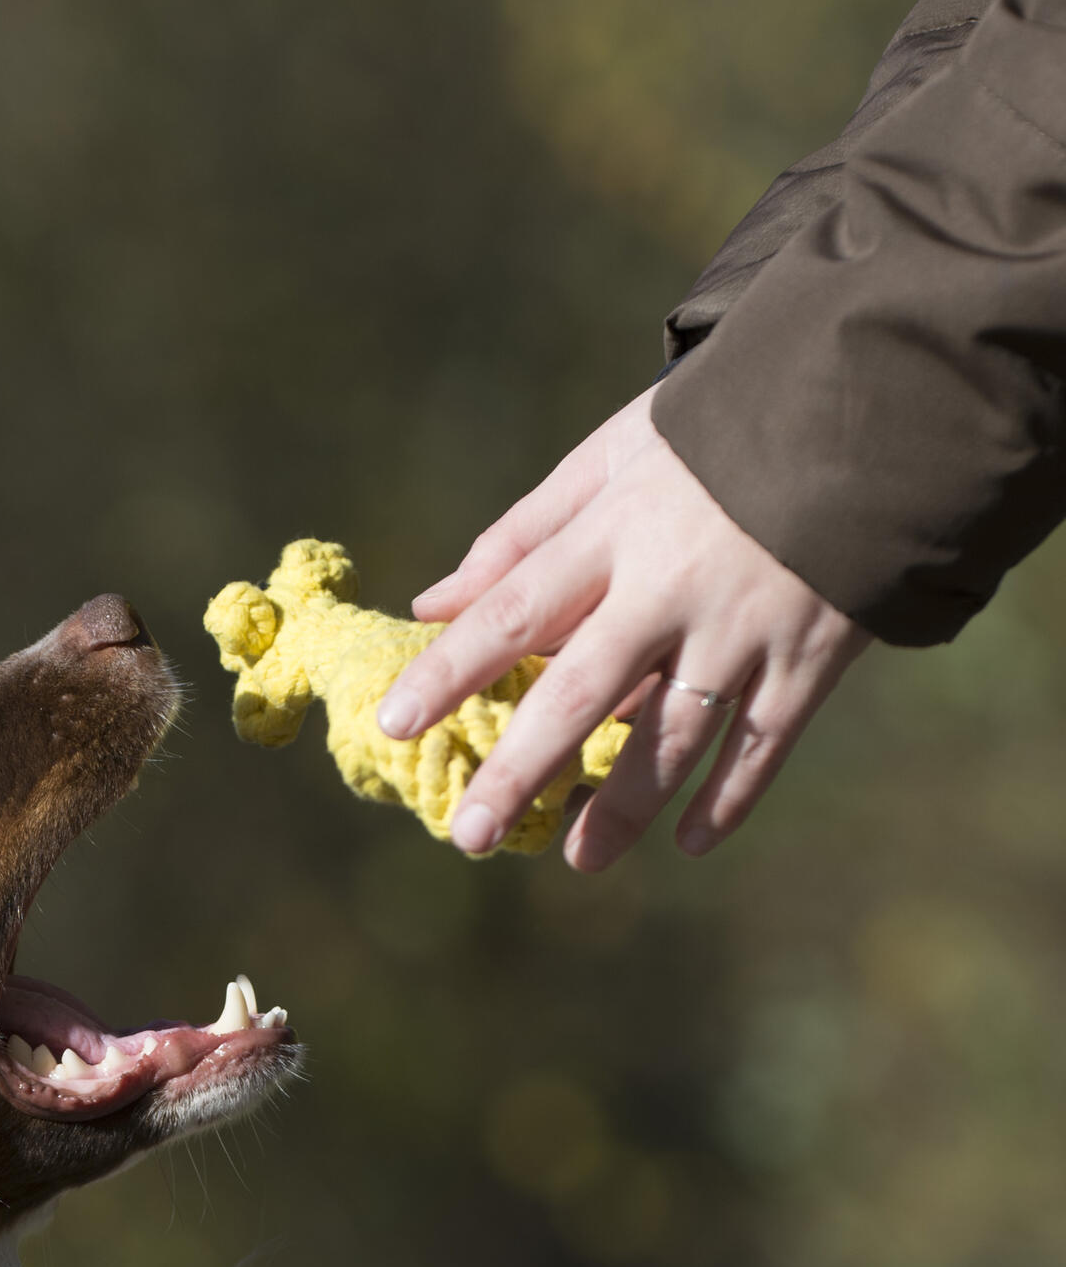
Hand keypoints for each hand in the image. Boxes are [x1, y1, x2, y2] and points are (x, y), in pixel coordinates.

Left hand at [376, 387, 871, 868]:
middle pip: (579, 694)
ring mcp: (745, 629)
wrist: (872, 407)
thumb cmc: (719, 433)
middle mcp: (672, 588)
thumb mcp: (613, 457)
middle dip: (521, 770)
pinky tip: (690, 843)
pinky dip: (730, 797)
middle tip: (471, 836)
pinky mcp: (810, 655)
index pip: (513, 611)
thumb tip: (433, 602)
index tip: (393, 723)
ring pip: (672, 737)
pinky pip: (764, 744)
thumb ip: (523, 533)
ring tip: (579, 859)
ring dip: (624, 808)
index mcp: (615, 533)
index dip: (450, 670)